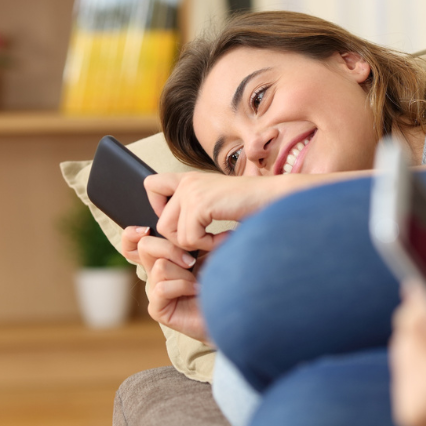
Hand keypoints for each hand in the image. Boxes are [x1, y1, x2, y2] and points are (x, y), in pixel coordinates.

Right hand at [120, 225, 208, 342]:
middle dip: (170, 248)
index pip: (133, 243)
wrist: (228, 309)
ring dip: (183, 273)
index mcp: (162, 258)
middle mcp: (154, 273)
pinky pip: (163, 288)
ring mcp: (154, 291)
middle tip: (190, 260)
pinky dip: (183, 286)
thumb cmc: (218, 280)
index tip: (146, 229)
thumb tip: (189, 225)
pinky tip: (197, 290)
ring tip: (198, 281)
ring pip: (159, 267)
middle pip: (145, 246)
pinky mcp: (157, 309)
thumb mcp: (208, 252)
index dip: (131, 234)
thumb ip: (194, 239)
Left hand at [144, 171, 285, 250]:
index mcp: (189, 179)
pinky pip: (191, 239)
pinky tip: (227, 236)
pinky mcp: (199, 204)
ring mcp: (191, 192)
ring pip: (175, 235)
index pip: (150, 185)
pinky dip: (210, 245)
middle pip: (162, 223)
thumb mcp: (216, 203)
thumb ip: (194, 210)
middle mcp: (187, 182)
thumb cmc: (251, 205)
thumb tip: (171, 233)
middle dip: (184, 240)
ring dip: (199, 244)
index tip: (182, 223)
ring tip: (220, 237)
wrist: (275, 197)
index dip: (158, 208)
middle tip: (208, 241)